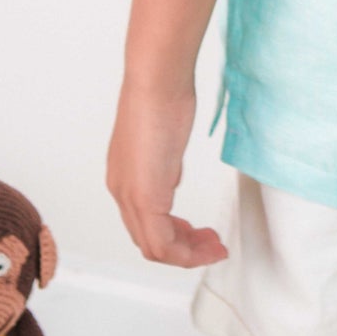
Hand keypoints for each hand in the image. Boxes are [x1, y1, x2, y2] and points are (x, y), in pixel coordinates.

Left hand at [107, 79, 226, 268]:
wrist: (156, 81)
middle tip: (211, 245)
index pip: (143, 223)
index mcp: (123, 177)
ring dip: (188, 254)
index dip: (173, 234)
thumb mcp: (164, 138)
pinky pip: (163, 244)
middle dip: (183, 249)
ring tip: (215, 247)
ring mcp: (131, 196)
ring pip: (155, 248)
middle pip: (148, 241)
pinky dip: (187, 253)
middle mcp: (121, 191)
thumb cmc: (162, 95)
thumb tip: (170, 177)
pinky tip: (208, 244)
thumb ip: (164, 164)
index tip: (197, 232)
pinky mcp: (145, 198)